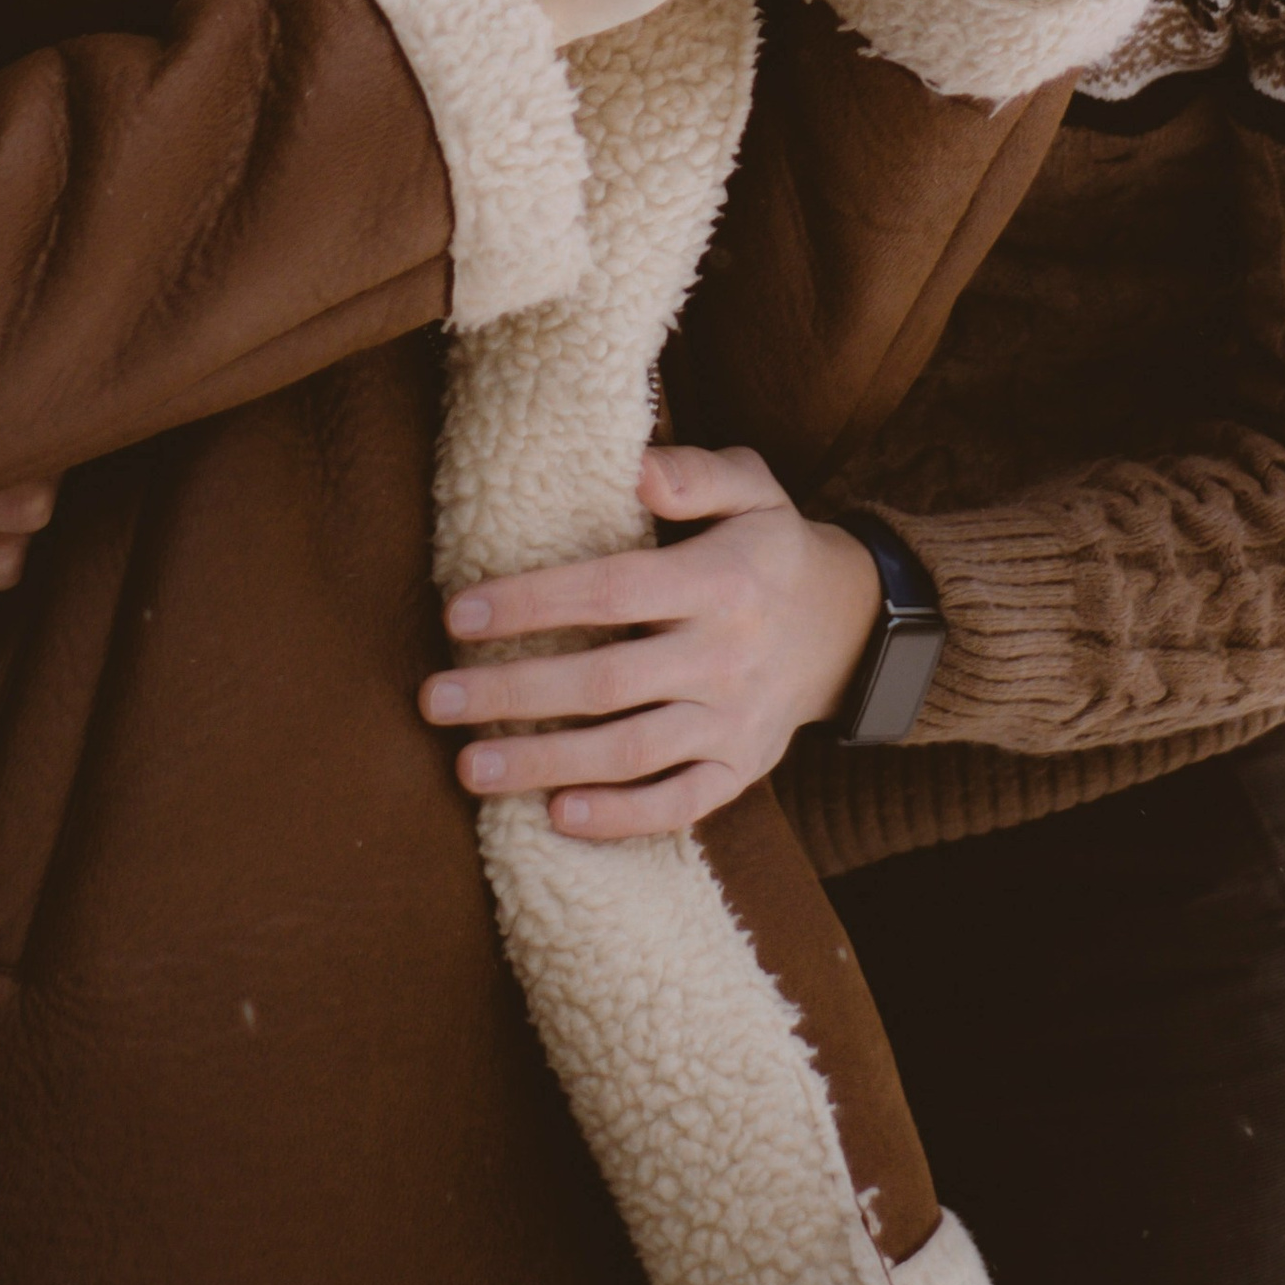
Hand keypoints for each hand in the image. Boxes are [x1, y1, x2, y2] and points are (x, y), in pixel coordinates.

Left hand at [419, 443, 881, 837]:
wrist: (849, 627)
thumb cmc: (769, 547)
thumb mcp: (751, 487)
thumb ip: (694, 472)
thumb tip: (634, 465)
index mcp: (720, 581)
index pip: (611, 592)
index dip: (533, 603)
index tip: (457, 613)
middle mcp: (725, 656)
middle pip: (604, 683)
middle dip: (512, 694)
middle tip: (434, 699)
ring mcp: (733, 722)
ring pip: (630, 752)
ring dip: (544, 764)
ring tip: (467, 768)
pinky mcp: (741, 771)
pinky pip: (678, 805)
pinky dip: (621, 818)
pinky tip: (557, 817)